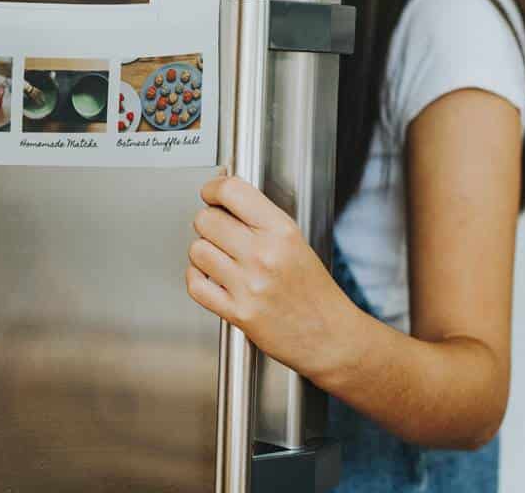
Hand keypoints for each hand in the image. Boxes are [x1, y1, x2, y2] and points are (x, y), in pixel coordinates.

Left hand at [187, 175, 357, 380]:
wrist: (329, 336)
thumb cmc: (315, 291)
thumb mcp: (296, 242)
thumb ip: (262, 220)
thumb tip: (225, 199)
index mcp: (282, 232)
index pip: (232, 192)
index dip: (214, 188)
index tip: (211, 192)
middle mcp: (264, 255)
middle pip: (207, 220)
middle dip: (208, 222)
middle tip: (218, 229)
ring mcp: (249, 285)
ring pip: (197, 250)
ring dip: (203, 252)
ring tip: (219, 257)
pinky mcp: (238, 312)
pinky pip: (196, 285)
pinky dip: (197, 278)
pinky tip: (210, 277)